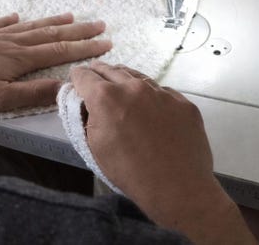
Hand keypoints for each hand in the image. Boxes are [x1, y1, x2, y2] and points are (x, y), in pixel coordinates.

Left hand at [0, 12, 111, 110]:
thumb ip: (32, 93)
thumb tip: (65, 87)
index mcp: (20, 58)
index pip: (60, 51)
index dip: (84, 48)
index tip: (106, 43)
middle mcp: (12, 41)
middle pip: (50, 34)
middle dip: (77, 30)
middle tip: (100, 24)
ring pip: (29, 25)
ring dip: (52, 21)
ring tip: (70, 16)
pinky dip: (11, 19)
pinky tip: (17, 15)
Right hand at [71, 61, 255, 244]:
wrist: (178, 187)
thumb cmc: (130, 172)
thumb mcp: (95, 147)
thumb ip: (88, 119)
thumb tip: (88, 105)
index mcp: (106, 98)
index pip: (84, 76)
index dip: (77, 77)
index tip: (76, 79)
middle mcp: (133, 87)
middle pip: (110, 70)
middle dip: (99, 72)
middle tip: (94, 75)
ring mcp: (161, 92)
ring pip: (137, 77)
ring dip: (125, 80)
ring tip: (120, 86)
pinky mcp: (183, 102)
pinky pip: (161, 92)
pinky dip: (150, 96)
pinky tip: (150, 108)